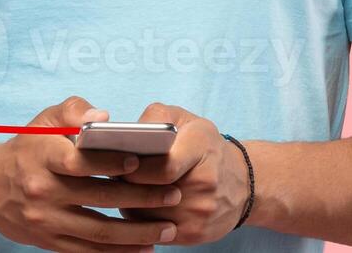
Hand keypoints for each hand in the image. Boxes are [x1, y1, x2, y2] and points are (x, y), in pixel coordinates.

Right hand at [0, 95, 182, 252]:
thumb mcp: (41, 121)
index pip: (80, 161)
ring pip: (99, 231)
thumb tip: (104, 117)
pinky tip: (145, 247)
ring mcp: (46, 219)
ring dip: (138, 232)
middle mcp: (42, 190)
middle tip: (174, 195)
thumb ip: (73, 111)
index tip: (140, 161)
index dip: (111, 162)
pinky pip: (89, 251)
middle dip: (141, 198)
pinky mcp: (49, 241)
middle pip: (98, 197)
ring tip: (168, 228)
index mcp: (41, 156)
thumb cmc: (24, 149)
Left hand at [110, 102, 249, 244]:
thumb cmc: (202, 146)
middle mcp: (206, 182)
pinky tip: (135, 205)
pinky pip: (153, 231)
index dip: (134, 166)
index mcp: (201, 147)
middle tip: (109, 174)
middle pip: (150, 191)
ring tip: (119, 189)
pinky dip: (139, 220)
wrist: (242, 183)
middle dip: (125, 183)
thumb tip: (127, 131)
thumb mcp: (185, 120)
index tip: (118, 161)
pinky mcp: (195, 235)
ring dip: (127, 203)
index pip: (163, 165)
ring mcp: (201, 212)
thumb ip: (156, 116)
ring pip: (147, 214)